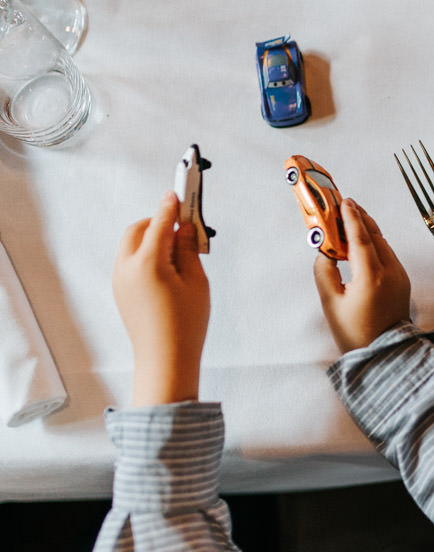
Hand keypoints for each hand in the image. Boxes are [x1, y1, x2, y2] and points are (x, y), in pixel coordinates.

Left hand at [113, 191, 209, 405]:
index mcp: (148, 263)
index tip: (179, 191)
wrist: (165, 360)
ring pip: (131, 245)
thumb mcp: (196, 281)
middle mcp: (127, 268)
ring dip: (152, 238)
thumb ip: (188, 249)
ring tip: (180, 252)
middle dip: (158, 222)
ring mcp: (120, 280)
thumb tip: (184, 227)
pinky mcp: (121, 291)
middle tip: (184, 228)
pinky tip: (168, 268)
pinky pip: (130, 261)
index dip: (171, 205)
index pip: (159, 223)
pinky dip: (146, 254)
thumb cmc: (186, 324)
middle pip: (138, 229)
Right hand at [314, 198, 410, 351]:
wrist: (384, 354)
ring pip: (384, 244)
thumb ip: (324, 273)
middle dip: (360, 218)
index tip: (343, 202)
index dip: (351, 218)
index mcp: (371, 278)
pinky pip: (388, 254)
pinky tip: (363, 242)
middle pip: (375, 236)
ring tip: (351, 220)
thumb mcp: (331, 303)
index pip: (361, 238)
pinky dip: (376, 243)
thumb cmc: (356, 334)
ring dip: (368, 229)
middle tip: (344, 205)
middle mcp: (390, 273)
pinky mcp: (403, 282)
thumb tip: (324, 252)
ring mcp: (400, 277)